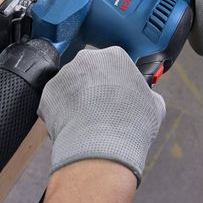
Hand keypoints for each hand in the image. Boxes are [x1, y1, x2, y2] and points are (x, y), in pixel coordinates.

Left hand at [37, 46, 165, 183]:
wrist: (102, 147)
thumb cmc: (131, 126)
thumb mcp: (155, 105)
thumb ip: (147, 94)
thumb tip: (146, 97)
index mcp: (114, 55)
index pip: (114, 63)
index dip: (116, 81)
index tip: (118, 94)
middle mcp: (87, 59)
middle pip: (89, 70)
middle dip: (94, 87)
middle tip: (102, 108)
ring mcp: (64, 75)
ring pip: (70, 86)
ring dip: (77, 99)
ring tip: (88, 121)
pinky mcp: (48, 93)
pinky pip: (55, 102)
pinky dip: (62, 113)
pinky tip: (74, 127)